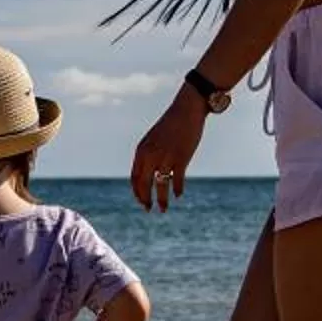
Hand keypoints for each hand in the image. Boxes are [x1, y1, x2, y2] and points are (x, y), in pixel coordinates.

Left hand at [131, 89, 206, 211]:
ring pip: (160, 185)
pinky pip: (177, 179)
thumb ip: (149, 155)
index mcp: (142, 150)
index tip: (141, 201)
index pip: (135, 177)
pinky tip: (178, 195)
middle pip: (144, 184)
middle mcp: (151, 155)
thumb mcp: (154, 139)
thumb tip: (148, 174)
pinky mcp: (181, 158)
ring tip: (162, 210)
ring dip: (161, 200)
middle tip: (148, 210)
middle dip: (145, 199)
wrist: (186, 110)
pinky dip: (176, 189)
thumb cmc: (170, 125)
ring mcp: (165, 157)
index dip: (137, 191)